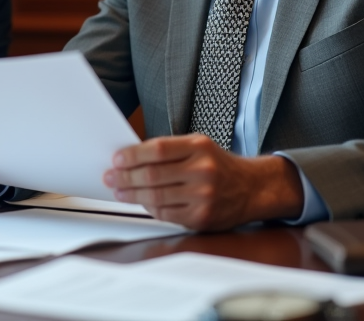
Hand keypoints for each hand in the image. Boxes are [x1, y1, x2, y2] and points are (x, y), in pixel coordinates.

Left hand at [102, 134, 302, 230]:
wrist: (252, 189)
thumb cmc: (219, 166)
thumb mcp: (199, 146)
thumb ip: (170, 150)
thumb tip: (131, 157)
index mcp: (200, 147)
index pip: (157, 149)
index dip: (132, 155)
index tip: (117, 159)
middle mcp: (203, 170)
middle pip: (153, 175)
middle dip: (125, 177)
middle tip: (111, 177)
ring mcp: (203, 196)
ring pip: (156, 197)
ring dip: (132, 195)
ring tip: (119, 192)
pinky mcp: (201, 218)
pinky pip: (166, 214)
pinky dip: (150, 208)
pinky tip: (142, 203)